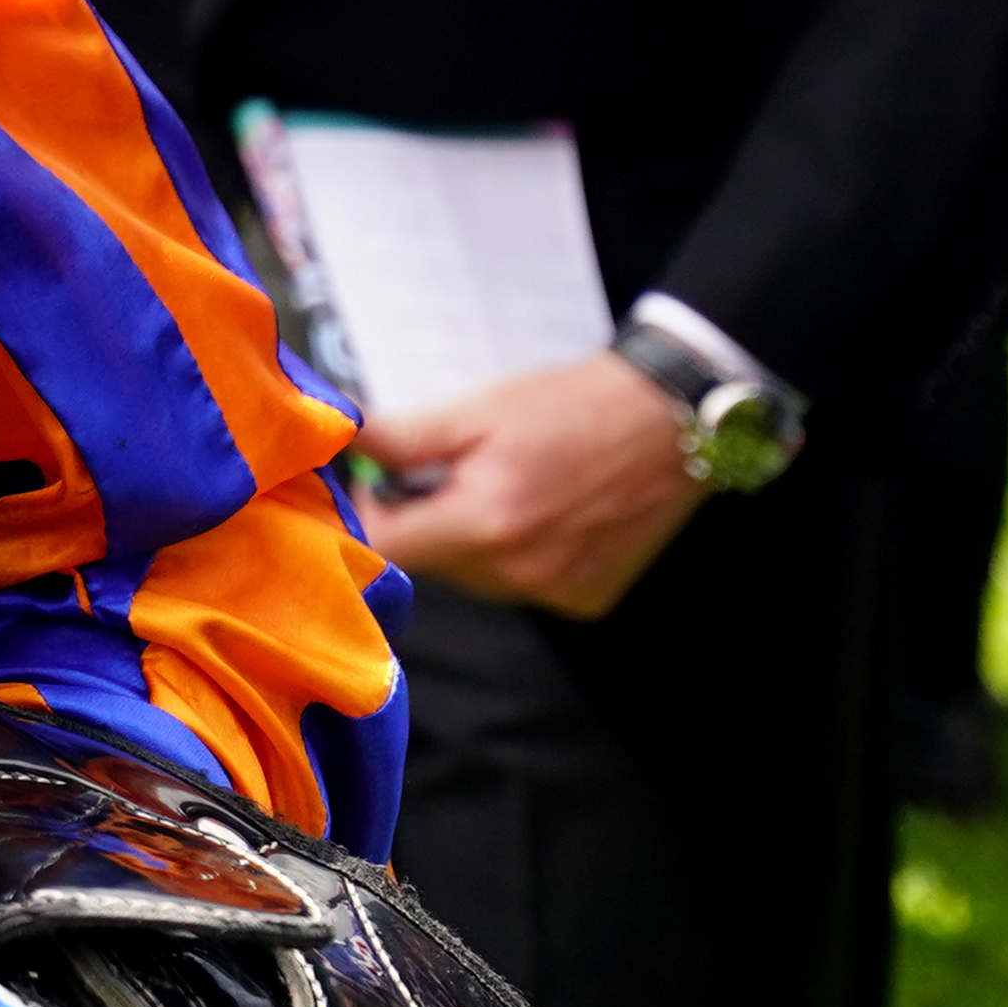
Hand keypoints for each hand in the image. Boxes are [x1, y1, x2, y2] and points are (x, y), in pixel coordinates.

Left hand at [356, 351, 706, 620]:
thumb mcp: (477, 410)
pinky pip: (522, 586)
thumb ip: (402, 436)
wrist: (669, 420)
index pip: (388, 547)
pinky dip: (516, 556)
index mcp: (487, 523)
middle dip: (424, 520)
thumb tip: (337, 436)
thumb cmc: (569, 405)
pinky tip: (542, 513)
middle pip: (431, 564)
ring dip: (469, 539)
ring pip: (474, 577)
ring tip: (505, 485)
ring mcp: (557, 593)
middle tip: (451, 470)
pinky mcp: (586, 601)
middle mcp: (521, 573)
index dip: (371, 512)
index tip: (380, 479)